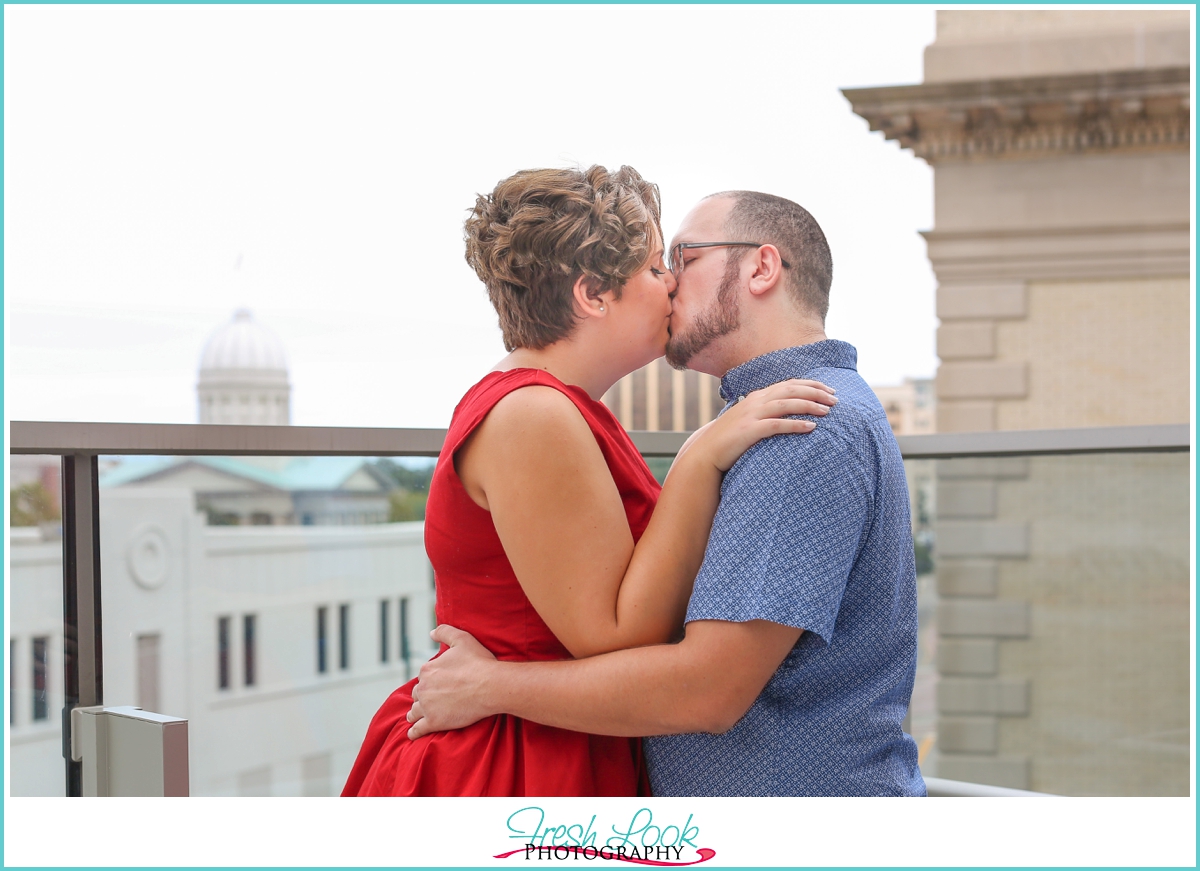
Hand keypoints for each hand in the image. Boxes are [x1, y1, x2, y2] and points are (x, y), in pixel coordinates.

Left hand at [407, 624, 499, 739]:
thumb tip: (430, 633)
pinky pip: (417, 730)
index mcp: (427, 669)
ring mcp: (427, 706)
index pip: (423, 676)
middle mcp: (423, 687)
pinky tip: (414, 734)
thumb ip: (444, 632)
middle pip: (418, 694)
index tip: (440, 683)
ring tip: (419, 717)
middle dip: (423, 697)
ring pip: (414, 712)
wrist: (491, 686)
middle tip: (433, 700)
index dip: (432, 680)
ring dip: (416, 713)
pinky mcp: (434, 722)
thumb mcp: (462, 639)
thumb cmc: (479, 663)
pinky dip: (414, 732)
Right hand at [690, 379, 835, 471]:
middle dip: (815, 392)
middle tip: (835, 399)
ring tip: (827, 411)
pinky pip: (776, 425)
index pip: (789, 384)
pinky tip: (811, 427)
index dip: (811, 385)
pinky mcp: (749, 431)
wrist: (706, 453)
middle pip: (790, 390)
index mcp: (757, 396)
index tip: (829, 390)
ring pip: (786, 404)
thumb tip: (786, 411)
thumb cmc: (731, 439)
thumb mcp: (749, 419)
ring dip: (809, 405)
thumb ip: (765, 412)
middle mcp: (755, 401)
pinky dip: (795, 424)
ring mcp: (751, 415)